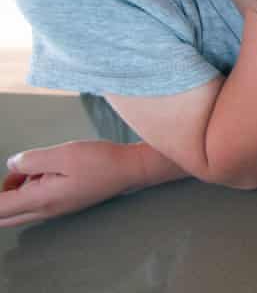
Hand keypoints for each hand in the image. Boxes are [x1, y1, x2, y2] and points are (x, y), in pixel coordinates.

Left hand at [0, 141, 142, 226]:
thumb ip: (30, 160)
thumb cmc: (101, 162)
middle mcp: (45, 210)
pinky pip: (32, 203)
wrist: (129, 170)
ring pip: (17, 210)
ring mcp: (54, 209)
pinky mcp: (62, 203)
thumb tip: (12, 165)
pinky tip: (40, 171)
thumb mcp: (63, 154)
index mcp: (41, 199)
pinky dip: (26, 189)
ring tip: (27, 168)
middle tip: (10, 176)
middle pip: (3, 217)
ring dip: (12, 192)